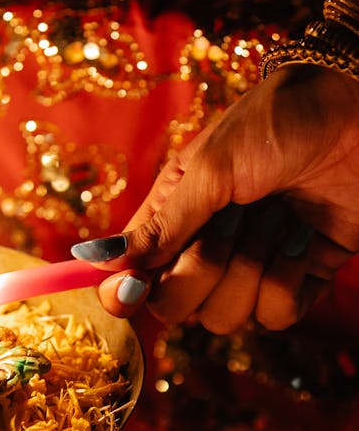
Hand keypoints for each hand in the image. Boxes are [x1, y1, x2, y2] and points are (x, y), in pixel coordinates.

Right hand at [73, 64, 358, 331]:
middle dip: (205, 269)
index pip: (129, 278)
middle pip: (175, 308)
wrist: (358, 112)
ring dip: (254, 264)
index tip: (129, 292)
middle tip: (236, 218)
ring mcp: (251, 269)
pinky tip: (304, 234)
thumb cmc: (278, 125)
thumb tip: (97, 263)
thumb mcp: (211, 168)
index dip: (123, 294)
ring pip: (227, 319)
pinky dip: (291, 275)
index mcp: (172, 218)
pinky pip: (277, 316)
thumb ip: (161, 225)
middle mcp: (204, 251)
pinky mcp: (298, 281)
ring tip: (278, 214)